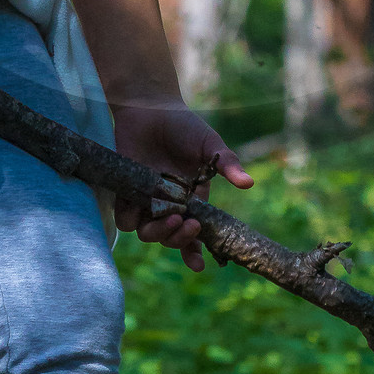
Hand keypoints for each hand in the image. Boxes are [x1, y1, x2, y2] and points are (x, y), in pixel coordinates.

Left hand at [109, 99, 253, 271]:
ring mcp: (146, 200)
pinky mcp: (125, 192)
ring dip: (157, 232)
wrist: (150, 108)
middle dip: (178, 238)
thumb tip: (248, 183)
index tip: (199, 266)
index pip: (194, 235)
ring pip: (147, 233)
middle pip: (170, 238)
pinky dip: (130, 217)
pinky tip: (141, 207)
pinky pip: (124, 217)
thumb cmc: (184, 126)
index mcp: (192, 200)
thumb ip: (226, 163)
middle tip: (186, 222)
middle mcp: (170, 206)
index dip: (194, 252)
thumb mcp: (209, 144)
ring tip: (169, 216)